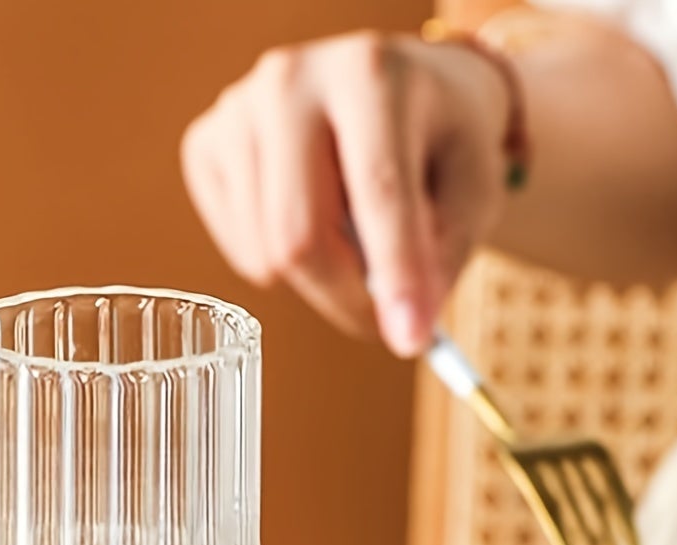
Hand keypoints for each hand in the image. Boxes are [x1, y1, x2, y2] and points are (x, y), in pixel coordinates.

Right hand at [181, 31, 510, 355]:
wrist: (395, 84)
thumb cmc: (437, 135)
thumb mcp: (471, 188)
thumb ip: (443, 256)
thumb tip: (403, 327)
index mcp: (369, 72)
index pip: (377, 192)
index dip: (395, 276)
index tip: (409, 340)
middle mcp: (291, 79)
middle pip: (298, 237)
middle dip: (344, 299)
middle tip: (379, 320)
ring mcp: (237, 109)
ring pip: (264, 254)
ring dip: (316, 279)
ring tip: (351, 241)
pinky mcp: (205, 143)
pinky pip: (238, 248)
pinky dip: (277, 262)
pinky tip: (309, 221)